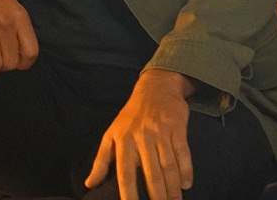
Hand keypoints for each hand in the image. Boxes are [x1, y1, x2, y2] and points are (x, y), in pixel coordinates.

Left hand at [85, 69, 195, 199]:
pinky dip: (186, 170)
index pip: (125, 173)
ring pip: (169, 166)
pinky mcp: (177, 128)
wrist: (155, 88)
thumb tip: (89, 184)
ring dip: (173, 188)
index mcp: (123, 141)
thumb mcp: (111, 134)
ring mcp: (161, 133)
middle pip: (152, 174)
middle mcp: (142, 138)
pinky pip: (183, 153)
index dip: (128, 192)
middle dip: (158, 196)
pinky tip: (186, 184)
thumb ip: (101, 161)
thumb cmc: (130, 116)